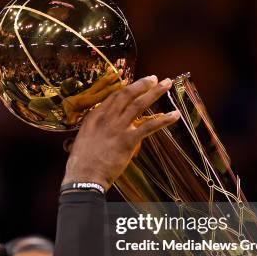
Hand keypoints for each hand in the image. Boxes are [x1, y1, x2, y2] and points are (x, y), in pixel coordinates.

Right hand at [63, 75, 179, 189]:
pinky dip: (164, 119)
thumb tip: (101, 128)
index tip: (137, 84)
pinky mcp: (128, 140)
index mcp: (94, 117)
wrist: (84, 177)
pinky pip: (150, 126)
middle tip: (154, 78)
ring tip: (167, 83)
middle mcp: (106, 118)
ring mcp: (118, 128)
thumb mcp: (82, 139)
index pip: (113, 97)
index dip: (127, 88)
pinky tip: (175, 115)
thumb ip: (94, 130)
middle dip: (143, 84)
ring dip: (155, 93)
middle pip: (127, 95)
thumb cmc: (81, 163)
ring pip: (140, 104)